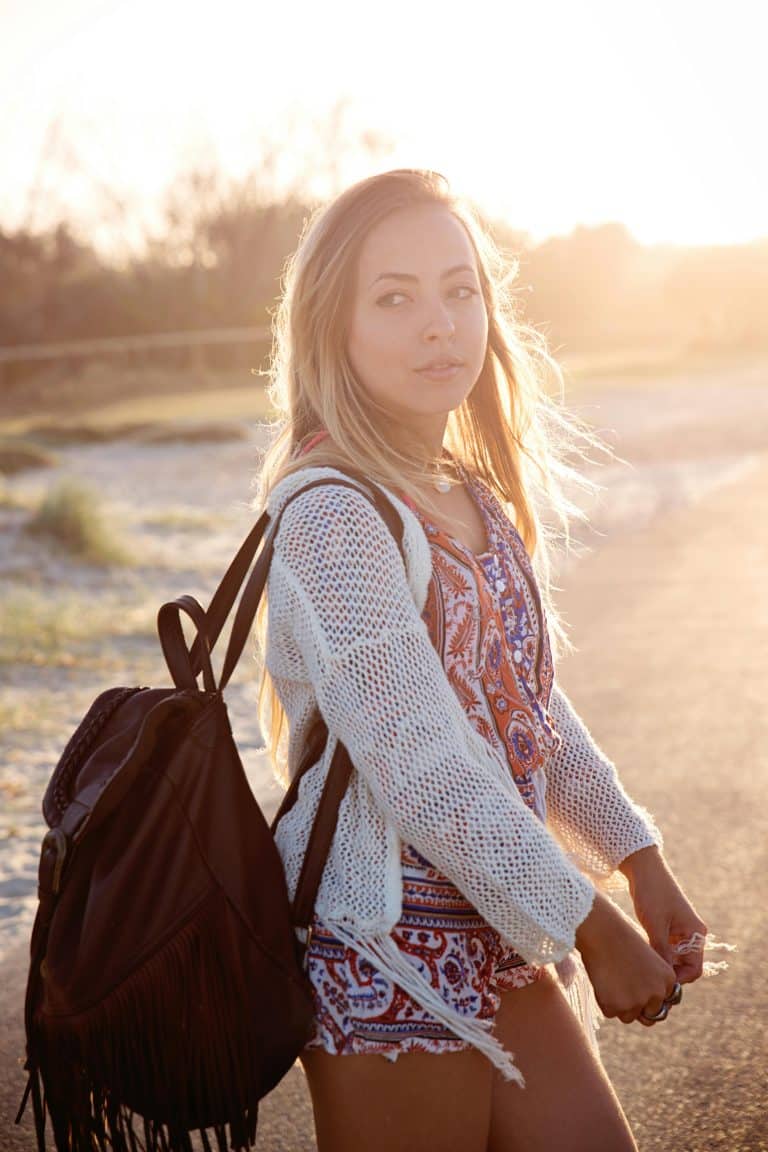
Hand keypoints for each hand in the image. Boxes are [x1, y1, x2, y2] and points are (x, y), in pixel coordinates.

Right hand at [575, 890, 677, 1025]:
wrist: (602, 931)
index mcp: (668, 979)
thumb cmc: (622, 938)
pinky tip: (602, 980)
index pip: (663, 1003)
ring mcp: (637, 1002)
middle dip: (637, 1007)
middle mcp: (656, 993)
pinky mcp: (616, 1006)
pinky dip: (604, 1001)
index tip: (636, 984)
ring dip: (620, 1005)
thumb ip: (654, 980)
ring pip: (629, 1016)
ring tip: (611, 979)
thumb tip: (652, 1008)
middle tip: (622, 988)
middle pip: (649, 1015)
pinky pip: (611, 1012)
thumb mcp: (648, 957)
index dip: (649, 997)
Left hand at [620, 847, 707, 984]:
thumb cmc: (651, 893)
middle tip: (647, 976)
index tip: (659, 982)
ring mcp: (680, 930)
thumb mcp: (655, 926)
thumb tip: (664, 978)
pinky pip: (666, 948)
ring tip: (642, 965)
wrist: (643, 868)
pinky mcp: (668, 927)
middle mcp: (692, 934)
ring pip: (673, 958)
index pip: (695, 970)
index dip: (679, 979)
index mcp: (696, 933)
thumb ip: (662, 952)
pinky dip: (656, 952)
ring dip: (660, 962)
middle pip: (684, 965)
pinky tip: (641, 953)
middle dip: (668, 972)